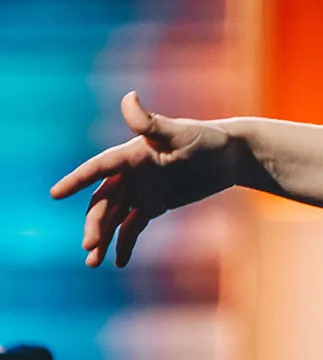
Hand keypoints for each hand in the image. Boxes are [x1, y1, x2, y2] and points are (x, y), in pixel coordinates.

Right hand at [49, 91, 240, 267]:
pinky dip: (124, 243)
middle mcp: (130, 173)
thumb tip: (129, 97)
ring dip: (102, 238)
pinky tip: (118, 262)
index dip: (77, 180)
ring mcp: (140, 190)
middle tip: (89, 247)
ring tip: (93, 263)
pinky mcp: (154, 205)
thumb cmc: (206, 139)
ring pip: (113, 217)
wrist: (230, 155)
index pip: (98, 168)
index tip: (55, 193)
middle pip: (103, 201)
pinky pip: (133, 226)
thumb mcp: (179, 132)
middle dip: (94, 223)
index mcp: (131, 154)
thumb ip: (150, 122)